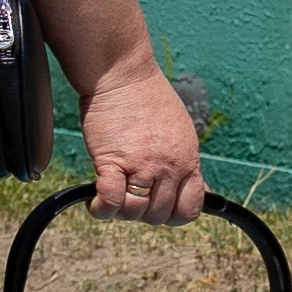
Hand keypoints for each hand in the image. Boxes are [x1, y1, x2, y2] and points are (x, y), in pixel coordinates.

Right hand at [81, 61, 209, 224]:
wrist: (122, 75)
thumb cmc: (147, 99)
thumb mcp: (181, 133)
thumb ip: (184, 163)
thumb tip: (196, 187)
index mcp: (188, 160)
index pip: (190, 209)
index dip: (172, 216)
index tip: (157, 207)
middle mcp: (169, 167)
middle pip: (159, 215)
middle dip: (142, 213)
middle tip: (127, 198)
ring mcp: (142, 165)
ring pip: (136, 212)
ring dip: (121, 212)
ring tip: (111, 198)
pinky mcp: (113, 161)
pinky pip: (111, 200)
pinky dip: (102, 208)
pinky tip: (95, 202)